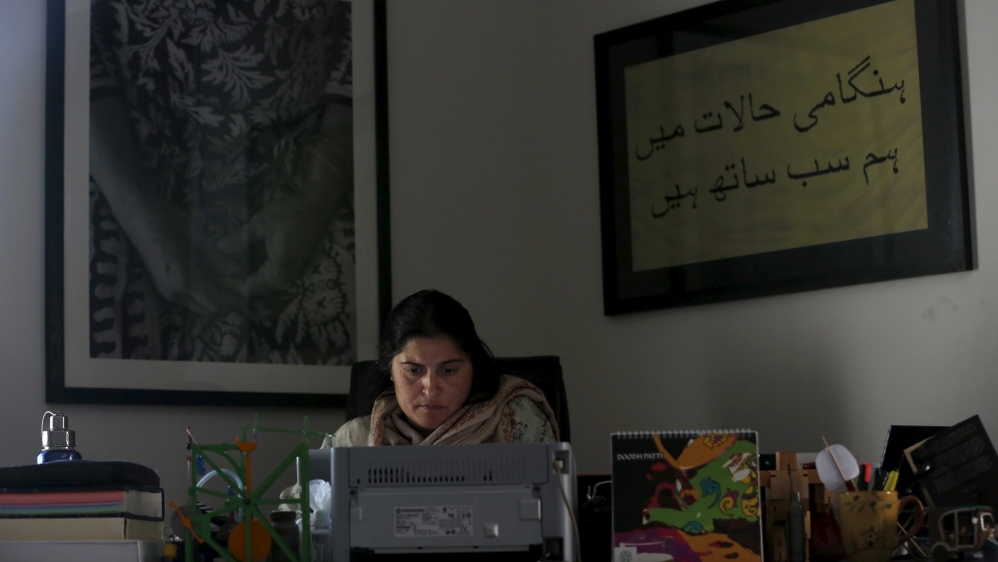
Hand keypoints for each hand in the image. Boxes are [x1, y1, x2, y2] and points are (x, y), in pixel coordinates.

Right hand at [139, 204, 247, 315]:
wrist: (136, 212)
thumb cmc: (168, 220)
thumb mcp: (197, 237)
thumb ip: (217, 258)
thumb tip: (237, 271)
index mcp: (184, 281)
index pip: (215, 305)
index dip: (233, 301)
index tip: (248, 293)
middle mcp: (174, 292)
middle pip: (207, 309)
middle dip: (226, 302)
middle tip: (242, 290)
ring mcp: (165, 290)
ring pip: (197, 304)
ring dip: (214, 298)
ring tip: (231, 283)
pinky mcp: (160, 284)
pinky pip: (187, 297)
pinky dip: (202, 293)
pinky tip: (213, 278)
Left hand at [217, 126, 350, 297]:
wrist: (315, 206)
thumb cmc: (291, 213)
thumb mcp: (262, 223)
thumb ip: (239, 239)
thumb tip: (218, 249)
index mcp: (278, 272)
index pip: (245, 288)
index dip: (225, 283)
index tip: (205, 276)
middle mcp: (283, 280)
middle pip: (250, 288)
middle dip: (228, 280)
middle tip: (204, 271)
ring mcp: (286, 275)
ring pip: (255, 282)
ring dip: (237, 275)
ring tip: (213, 266)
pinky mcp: (285, 268)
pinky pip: (262, 275)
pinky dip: (247, 270)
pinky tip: (231, 261)